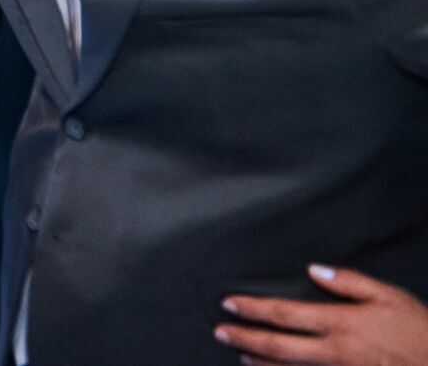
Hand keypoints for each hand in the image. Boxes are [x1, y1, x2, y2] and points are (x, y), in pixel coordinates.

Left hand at [217, 266, 427, 365]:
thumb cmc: (419, 331)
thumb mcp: (389, 297)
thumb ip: (349, 282)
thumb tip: (315, 270)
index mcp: (340, 323)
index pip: (285, 314)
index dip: (253, 309)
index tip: (229, 302)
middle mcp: (334, 352)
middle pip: (277, 346)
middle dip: (245, 338)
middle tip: (219, 331)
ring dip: (260, 363)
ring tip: (239, 355)